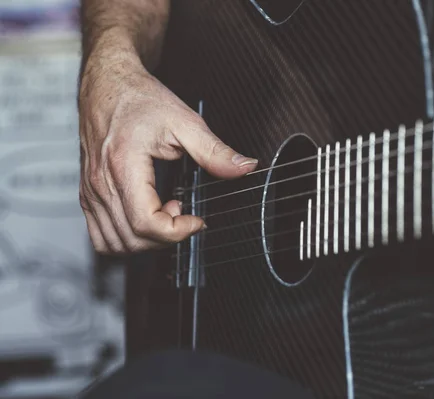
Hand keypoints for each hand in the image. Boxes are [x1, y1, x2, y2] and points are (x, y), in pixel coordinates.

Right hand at [78, 53, 256, 253]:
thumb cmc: (139, 99)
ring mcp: (90, 191)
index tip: (196, 219)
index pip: (147, 224)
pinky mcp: (88, 194)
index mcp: (124, 166)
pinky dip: (126, 238)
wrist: (107, 84)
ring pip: (113, 243)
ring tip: (165, 212)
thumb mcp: (184, 121)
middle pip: (133, 239)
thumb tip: (243, 167)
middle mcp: (101, 183)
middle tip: (184, 213)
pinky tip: (145, 215)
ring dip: (146, 241)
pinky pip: (101, 235)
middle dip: (166, 236)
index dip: (178, 231)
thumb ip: (214, 150)